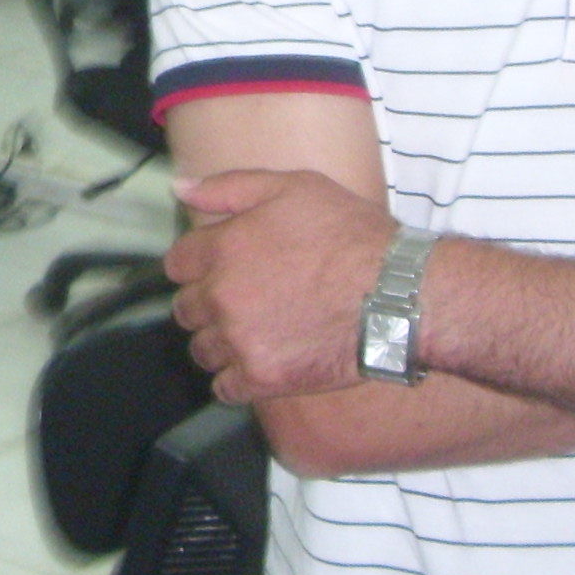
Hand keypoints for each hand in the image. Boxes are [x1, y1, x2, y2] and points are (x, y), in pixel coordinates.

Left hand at [163, 168, 397, 401]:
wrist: (398, 295)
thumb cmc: (351, 236)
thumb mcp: (293, 187)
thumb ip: (229, 187)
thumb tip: (180, 188)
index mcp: (222, 248)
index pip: (176, 264)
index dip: (197, 265)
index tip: (219, 269)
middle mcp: (222, 296)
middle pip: (186, 309)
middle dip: (207, 305)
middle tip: (242, 302)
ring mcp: (240, 340)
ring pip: (202, 350)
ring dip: (219, 343)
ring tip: (253, 334)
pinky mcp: (263, 377)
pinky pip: (224, 388)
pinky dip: (235, 380)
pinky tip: (259, 364)